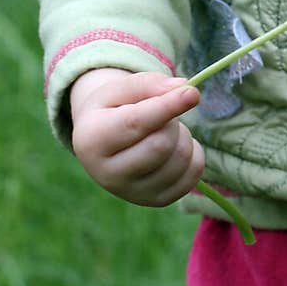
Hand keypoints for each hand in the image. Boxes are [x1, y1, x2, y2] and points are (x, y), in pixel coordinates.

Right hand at [70, 68, 204, 206]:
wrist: (102, 145)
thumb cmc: (111, 110)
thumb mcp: (117, 89)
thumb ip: (147, 84)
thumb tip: (183, 88)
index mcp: (92, 141)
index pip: (136, 124)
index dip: (167, 106)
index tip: (193, 92)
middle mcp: (108, 175)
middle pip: (162, 144)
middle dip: (172, 121)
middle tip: (162, 116)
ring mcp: (133, 193)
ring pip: (180, 158)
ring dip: (183, 135)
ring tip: (164, 131)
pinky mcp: (156, 201)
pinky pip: (193, 174)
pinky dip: (194, 153)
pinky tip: (174, 148)